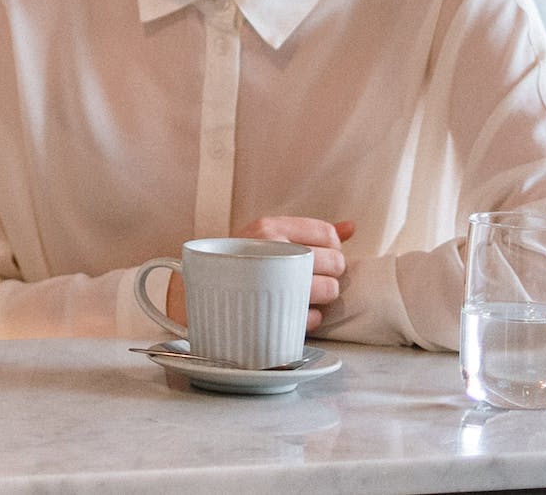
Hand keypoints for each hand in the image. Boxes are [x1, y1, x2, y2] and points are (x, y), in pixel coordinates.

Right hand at [167, 218, 355, 331]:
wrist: (193, 296)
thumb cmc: (238, 264)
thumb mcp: (267, 237)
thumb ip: (313, 232)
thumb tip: (352, 226)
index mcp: (268, 227)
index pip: (328, 235)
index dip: (332, 249)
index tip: (317, 257)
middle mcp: (270, 250)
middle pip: (335, 263)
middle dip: (330, 274)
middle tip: (309, 277)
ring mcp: (271, 281)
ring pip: (329, 291)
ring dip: (322, 297)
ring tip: (301, 294)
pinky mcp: (271, 311)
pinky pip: (314, 317)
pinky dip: (310, 318)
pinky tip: (292, 311)